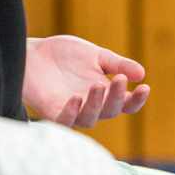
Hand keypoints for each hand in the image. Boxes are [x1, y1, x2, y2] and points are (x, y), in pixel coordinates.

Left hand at [22, 35, 149, 127]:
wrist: (31, 52)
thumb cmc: (63, 55)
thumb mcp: (94, 54)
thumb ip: (116, 64)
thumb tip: (142, 73)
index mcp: (104, 92)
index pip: (125, 103)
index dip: (136, 99)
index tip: (144, 87)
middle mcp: (90, 105)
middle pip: (110, 111)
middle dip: (116, 97)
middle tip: (118, 79)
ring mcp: (71, 110)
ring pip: (89, 119)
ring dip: (96, 104)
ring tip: (97, 86)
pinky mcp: (52, 112)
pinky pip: (64, 121)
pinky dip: (71, 112)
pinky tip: (75, 99)